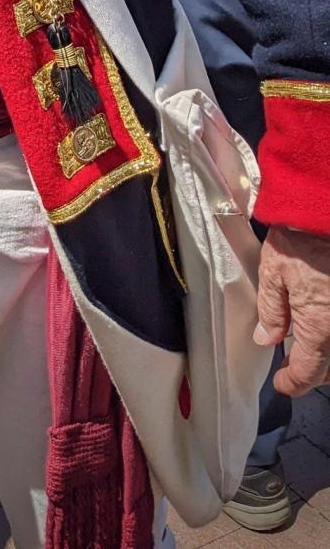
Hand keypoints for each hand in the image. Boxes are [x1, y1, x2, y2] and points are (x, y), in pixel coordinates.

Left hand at [255, 225, 329, 394]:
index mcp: (320, 327)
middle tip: (293, 364)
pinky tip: (321, 321)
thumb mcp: (274, 270)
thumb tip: (267, 338)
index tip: (282, 383)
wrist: (327, 208)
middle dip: (313, 372)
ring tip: (308, 344)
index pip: (309, 373)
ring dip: (326, 355)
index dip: (293, 383)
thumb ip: (271, 309)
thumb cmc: (303, 235)